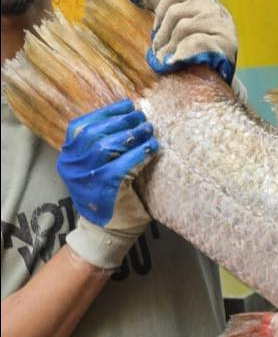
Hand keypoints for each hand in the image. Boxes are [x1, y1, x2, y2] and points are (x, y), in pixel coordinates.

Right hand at [56, 100, 157, 268]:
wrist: (109, 231)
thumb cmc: (110, 194)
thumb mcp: (98, 167)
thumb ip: (103, 145)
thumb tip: (127, 115)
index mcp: (67, 158)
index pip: (80, 127)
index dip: (105, 113)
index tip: (127, 105)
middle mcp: (71, 167)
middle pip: (94, 134)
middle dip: (121, 121)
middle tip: (142, 118)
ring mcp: (86, 179)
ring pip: (106, 146)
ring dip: (132, 135)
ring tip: (148, 131)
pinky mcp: (105, 189)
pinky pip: (123, 165)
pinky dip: (140, 153)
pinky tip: (152, 148)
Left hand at [124, 0, 237, 83]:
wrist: (220, 76)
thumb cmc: (198, 50)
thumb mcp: (184, 25)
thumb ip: (165, 9)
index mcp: (202, 0)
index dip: (158, 12)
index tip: (155, 31)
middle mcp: (214, 7)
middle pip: (175, 12)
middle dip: (162, 35)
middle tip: (157, 52)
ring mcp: (222, 24)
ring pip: (183, 28)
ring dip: (170, 47)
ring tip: (166, 60)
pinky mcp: (227, 42)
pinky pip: (195, 42)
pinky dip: (183, 53)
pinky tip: (179, 61)